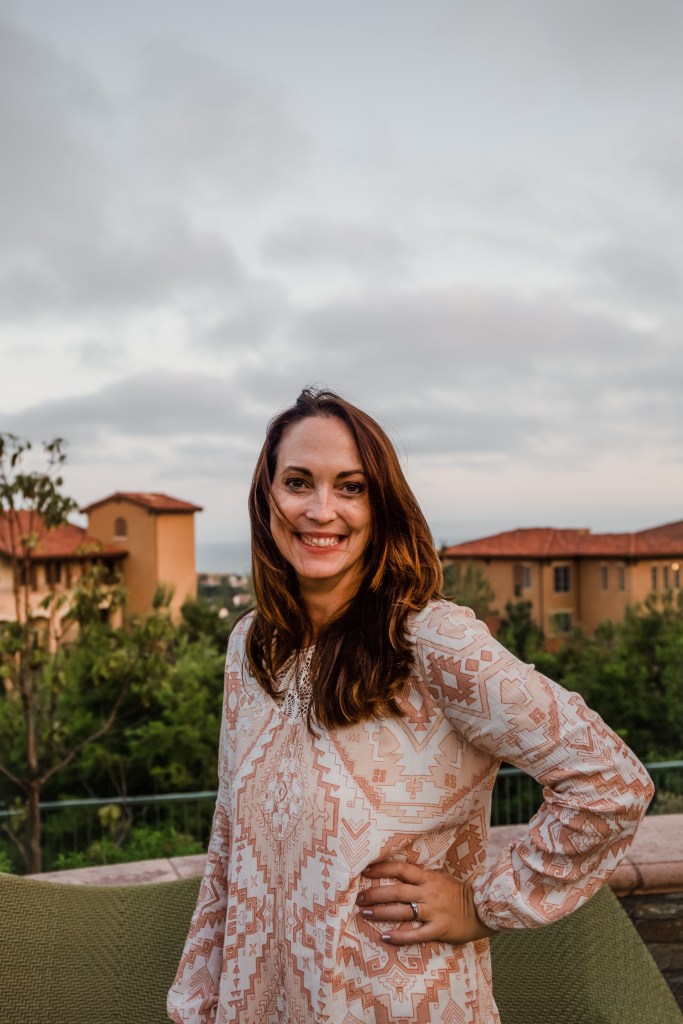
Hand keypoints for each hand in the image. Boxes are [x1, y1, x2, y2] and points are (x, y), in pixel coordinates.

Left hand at [356, 860, 495, 945]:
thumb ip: (420, 876)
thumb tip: (396, 872)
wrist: (481, 909)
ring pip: (403, 912)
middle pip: (397, 891)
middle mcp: (429, 893)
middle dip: (375, 893)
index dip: (382, 869)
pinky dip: (400, 936)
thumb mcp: (440, 877)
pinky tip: (385, 937)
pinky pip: (416, 934)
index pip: (401, 869)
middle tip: (358, 897)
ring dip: (381, 913)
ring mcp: (434, 912)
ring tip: (364, 913)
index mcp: (429, 878)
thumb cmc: (457, 892)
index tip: (364, 870)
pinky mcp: (439, 929)